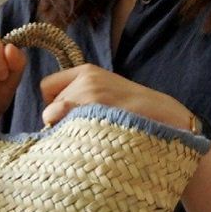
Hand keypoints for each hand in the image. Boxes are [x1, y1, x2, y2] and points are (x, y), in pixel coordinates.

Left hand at [40, 64, 192, 129]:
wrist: (164, 118)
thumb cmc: (131, 113)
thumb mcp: (105, 93)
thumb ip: (78, 98)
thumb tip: (49, 118)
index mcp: (86, 71)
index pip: (46, 87)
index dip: (53, 104)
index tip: (68, 115)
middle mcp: (85, 80)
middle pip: (48, 108)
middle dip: (59, 121)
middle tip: (86, 128)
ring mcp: (89, 96)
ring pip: (53, 121)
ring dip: (65, 132)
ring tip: (92, 134)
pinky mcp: (93, 112)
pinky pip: (63, 130)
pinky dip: (70, 138)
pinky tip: (89, 140)